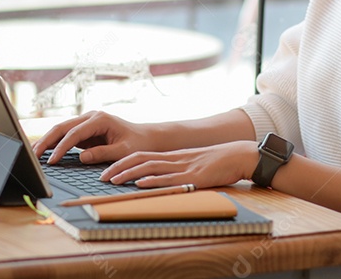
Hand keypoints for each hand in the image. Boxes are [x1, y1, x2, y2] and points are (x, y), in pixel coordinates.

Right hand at [31, 111, 157, 164]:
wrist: (145, 138)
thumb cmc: (137, 144)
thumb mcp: (123, 151)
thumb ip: (104, 154)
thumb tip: (82, 158)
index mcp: (100, 119)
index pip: (74, 134)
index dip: (61, 148)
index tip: (52, 161)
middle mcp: (90, 117)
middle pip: (62, 127)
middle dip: (46, 141)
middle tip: (33, 156)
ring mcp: (86, 123)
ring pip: (60, 130)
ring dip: (46, 141)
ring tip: (32, 154)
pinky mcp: (84, 130)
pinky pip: (65, 136)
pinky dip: (53, 143)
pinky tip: (43, 152)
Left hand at [99, 141, 258, 189]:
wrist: (239, 155)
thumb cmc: (217, 163)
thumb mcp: (192, 165)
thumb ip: (175, 171)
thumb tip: (157, 180)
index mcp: (172, 156)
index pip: (140, 156)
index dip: (121, 162)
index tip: (106, 170)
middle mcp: (173, 160)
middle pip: (139, 159)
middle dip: (118, 168)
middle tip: (101, 177)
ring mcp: (183, 167)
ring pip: (150, 168)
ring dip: (129, 174)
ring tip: (112, 180)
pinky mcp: (193, 177)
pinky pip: (170, 179)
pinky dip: (154, 181)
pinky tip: (141, 184)